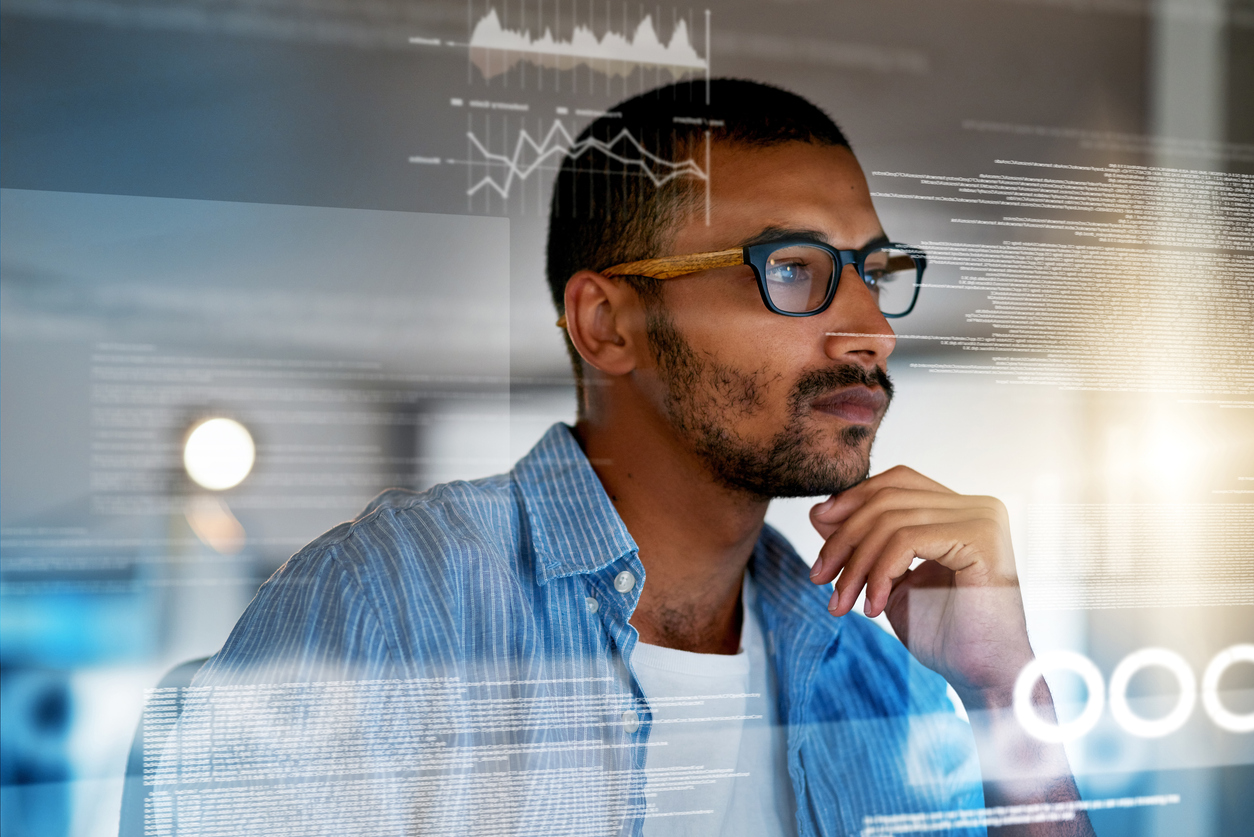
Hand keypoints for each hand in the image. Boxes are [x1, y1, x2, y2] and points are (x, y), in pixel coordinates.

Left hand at [808, 465, 1032, 702]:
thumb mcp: (888, 578)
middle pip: (888, 500)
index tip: (818, 528)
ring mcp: (981, 519)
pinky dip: (879, 574)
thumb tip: (819, 511)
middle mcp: (976, 506)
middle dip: (844, 539)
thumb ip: (862, 543)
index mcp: (960, 509)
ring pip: (891, 522)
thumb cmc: (943, 633)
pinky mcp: (980, 540)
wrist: (982, 676)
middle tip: (818, 576)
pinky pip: (908, 541)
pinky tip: (874, 607)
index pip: (896, 482)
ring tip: (841, 602)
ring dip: (855, 565)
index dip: (852, 500)